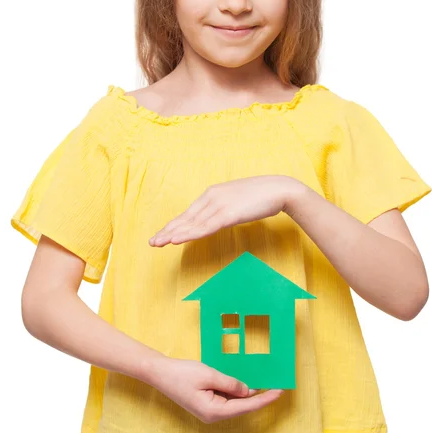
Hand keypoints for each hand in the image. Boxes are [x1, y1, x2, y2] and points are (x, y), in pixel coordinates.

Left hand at [149, 175, 304, 245]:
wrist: (279, 189)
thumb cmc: (261, 196)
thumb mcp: (237, 201)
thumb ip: (224, 208)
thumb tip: (217, 219)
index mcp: (213, 193)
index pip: (189, 212)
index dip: (174, 224)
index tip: (163, 234)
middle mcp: (212, 197)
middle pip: (186, 218)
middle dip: (168, 231)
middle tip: (152, 242)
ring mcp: (219, 205)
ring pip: (192, 224)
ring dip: (174, 234)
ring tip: (159, 243)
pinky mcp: (228, 213)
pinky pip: (205, 227)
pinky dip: (189, 234)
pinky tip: (177, 239)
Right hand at [149, 356, 283, 422]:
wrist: (160, 373)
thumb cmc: (183, 373)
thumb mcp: (210, 375)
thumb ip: (230, 383)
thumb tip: (247, 390)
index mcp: (214, 411)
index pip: (245, 407)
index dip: (264, 400)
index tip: (279, 392)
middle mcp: (213, 415)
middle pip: (241, 407)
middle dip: (259, 397)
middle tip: (277, 386)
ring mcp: (209, 410)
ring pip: (234, 403)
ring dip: (248, 394)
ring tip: (265, 383)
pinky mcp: (206, 403)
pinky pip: (226, 399)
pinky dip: (236, 391)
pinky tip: (245, 383)